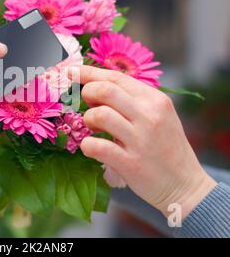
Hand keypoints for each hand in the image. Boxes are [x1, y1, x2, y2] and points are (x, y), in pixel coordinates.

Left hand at [69, 65, 216, 218]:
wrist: (185, 184)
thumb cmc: (165, 147)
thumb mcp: (158, 115)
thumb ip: (132, 100)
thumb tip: (96, 85)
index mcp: (155, 100)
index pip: (116, 77)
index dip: (89, 73)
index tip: (71, 71)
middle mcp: (149, 116)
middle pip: (105, 90)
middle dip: (87, 93)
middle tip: (87, 105)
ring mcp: (140, 140)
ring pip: (100, 115)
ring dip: (88, 120)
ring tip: (94, 128)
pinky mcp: (131, 163)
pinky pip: (97, 146)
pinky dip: (87, 145)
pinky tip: (92, 147)